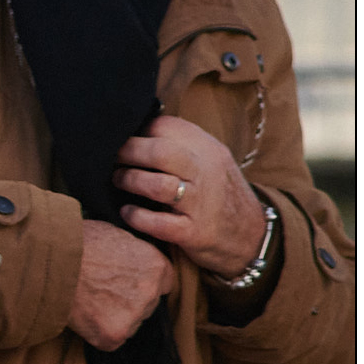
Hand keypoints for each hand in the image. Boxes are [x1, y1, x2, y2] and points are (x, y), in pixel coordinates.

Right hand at [70, 220, 170, 349]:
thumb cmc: (76, 242)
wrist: (49, 262)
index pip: (163, 283)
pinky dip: (96, 333)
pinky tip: (82, 315)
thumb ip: (132, 251)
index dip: (142, 282)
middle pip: (147, 305)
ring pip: (129, 323)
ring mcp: (133, 315)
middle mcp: (151, 292)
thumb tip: (129, 257)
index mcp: (156, 266)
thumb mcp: (115, 233)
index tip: (124, 282)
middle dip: (128, 301)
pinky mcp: (113, 334)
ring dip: (113, 317)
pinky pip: (110, 340)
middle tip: (100, 291)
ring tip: (87, 301)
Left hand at [116, 115, 263, 274]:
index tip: (122, 138)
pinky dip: (136, 216)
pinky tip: (127, 212)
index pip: (169, 127)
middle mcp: (206, 173)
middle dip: (128, 152)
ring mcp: (201, 203)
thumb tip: (137, 129)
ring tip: (118, 180)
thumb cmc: (217, 194)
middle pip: (160, 153)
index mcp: (209, 149)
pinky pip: (157, 222)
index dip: (139, 131)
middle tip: (111, 158)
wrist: (252, 236)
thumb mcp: (210, 161)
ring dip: (129, 181)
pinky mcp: (194, 232)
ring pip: (158, 186)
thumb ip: (181, 146)